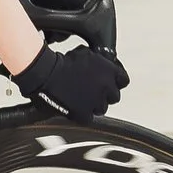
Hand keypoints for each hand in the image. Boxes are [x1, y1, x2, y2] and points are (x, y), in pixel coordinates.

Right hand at [7, 43, 129, 119]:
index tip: (110, 82)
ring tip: (82, 99)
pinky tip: (75, 107)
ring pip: (102, 108)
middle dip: (105, 94)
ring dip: (94, 105)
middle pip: (114, 97)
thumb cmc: (64, 62)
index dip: (116, 81)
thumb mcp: (87, 54)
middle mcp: (106, 88)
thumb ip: (100, 62)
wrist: (48, 73)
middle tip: (94, 91)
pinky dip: (82, 114)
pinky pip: (88, 118)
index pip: (123, 80)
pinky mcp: (84, 114)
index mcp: (110, 72)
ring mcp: (96, 102)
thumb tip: (103, 65)